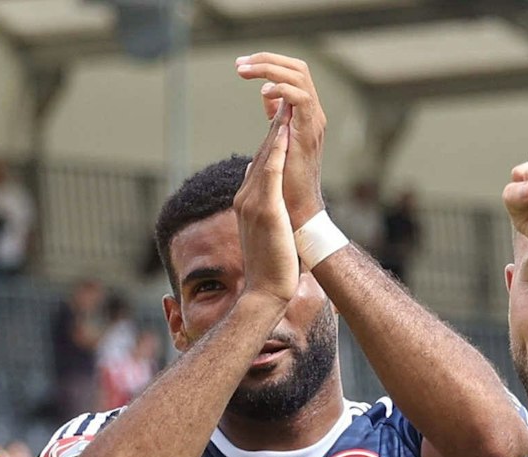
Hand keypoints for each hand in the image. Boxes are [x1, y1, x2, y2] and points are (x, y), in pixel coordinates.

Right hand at [234, 104, 301, 305]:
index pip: (259, 164)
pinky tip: (283, 128)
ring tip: (282, 101)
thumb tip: (264, 195)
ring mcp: (252, 202)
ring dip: (274, 127)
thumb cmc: (270, 268)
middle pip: (260, 154)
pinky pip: (270, 170)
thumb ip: (262, 211)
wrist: (266, 291)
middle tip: (280, 95)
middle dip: (272, 125)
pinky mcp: (265, 208)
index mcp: (245, 202)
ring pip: (264, 157)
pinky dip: (275, 147)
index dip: (270, 139)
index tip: (280, 118)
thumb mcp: (264, 234)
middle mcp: (245, 198)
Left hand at [237, 52, 326, 226]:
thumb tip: (265, 96)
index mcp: (304, 114)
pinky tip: (264, 91)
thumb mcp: (276, 143)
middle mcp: (312, 113)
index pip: (291, 74)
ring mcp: (313, 121)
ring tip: (245, 72)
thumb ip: (274, 120)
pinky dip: (283, 90)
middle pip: (297, 68)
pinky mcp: (309, 132)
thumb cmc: (286, 183)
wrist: (298, 210)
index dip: (268, 64)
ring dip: (270, 69)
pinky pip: (302, 98)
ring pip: (300, 76)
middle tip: (239, 65)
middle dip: (267, 60)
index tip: (241, 66)